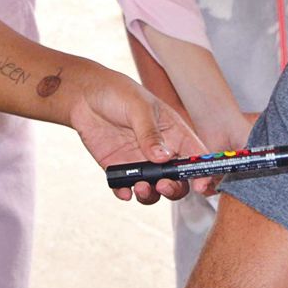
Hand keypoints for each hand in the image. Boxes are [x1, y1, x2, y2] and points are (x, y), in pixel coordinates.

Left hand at [62, 65, 204, 203]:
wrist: (84, 96)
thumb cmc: (117, 93)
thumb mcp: (138, 107)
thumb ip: (150, 133)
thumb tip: (164, 157)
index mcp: (174, 133)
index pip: (195, 156)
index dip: (202, 171)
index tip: (202, 184)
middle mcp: (161, 152)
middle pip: (178, 180)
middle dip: (175, 188)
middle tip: (164, 185)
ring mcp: (140, 162)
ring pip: (154, 189)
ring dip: (151, 194)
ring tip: (140, 186)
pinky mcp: (120, 169)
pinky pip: (126, 189)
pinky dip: (125, 193)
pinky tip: (123, 190)